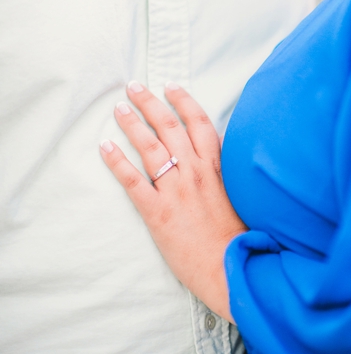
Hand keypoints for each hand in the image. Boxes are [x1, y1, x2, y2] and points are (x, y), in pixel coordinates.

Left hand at [99, 81, 246, 322]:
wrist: (232, 267)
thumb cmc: (241, 236)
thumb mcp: (242, 195)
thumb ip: (228, 174)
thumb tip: (221, 160)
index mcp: (218, 167)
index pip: (200, 123)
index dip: (184, 101)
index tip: (170, 86)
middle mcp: (196, 172)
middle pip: (170, 127)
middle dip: (150, 103)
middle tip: (134, 87)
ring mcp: (176, 191)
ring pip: (150, 147)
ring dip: (132, 124)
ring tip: (119, 108)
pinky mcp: (158, 213)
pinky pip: (133, 181)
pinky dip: (117, 162)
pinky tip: (105, 147)